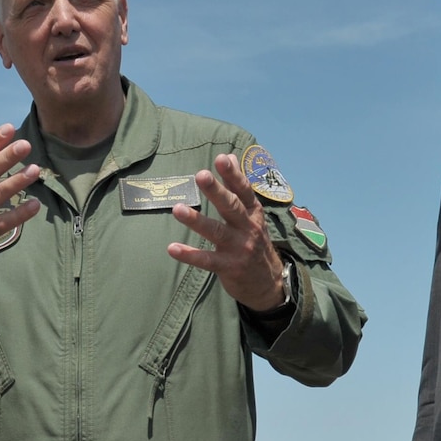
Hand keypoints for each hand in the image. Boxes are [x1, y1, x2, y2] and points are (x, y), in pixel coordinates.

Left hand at [165, 153, 285, 311]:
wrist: (268, 284)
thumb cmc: (254, 243)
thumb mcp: (253, 215)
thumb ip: (239, 186)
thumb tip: (230, 156)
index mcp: (254, 214)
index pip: (244, 191)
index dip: (233, 175)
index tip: (222, 158)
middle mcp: (248, 229)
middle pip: (231, 207)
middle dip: (216, 191)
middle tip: (201, 175)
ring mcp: (239, 249)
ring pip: (216, 232)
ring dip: (197, 220)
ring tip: (177, 209)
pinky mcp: (228, 267)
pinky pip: (206, 260)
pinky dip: (189, 255)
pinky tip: (172, 248)